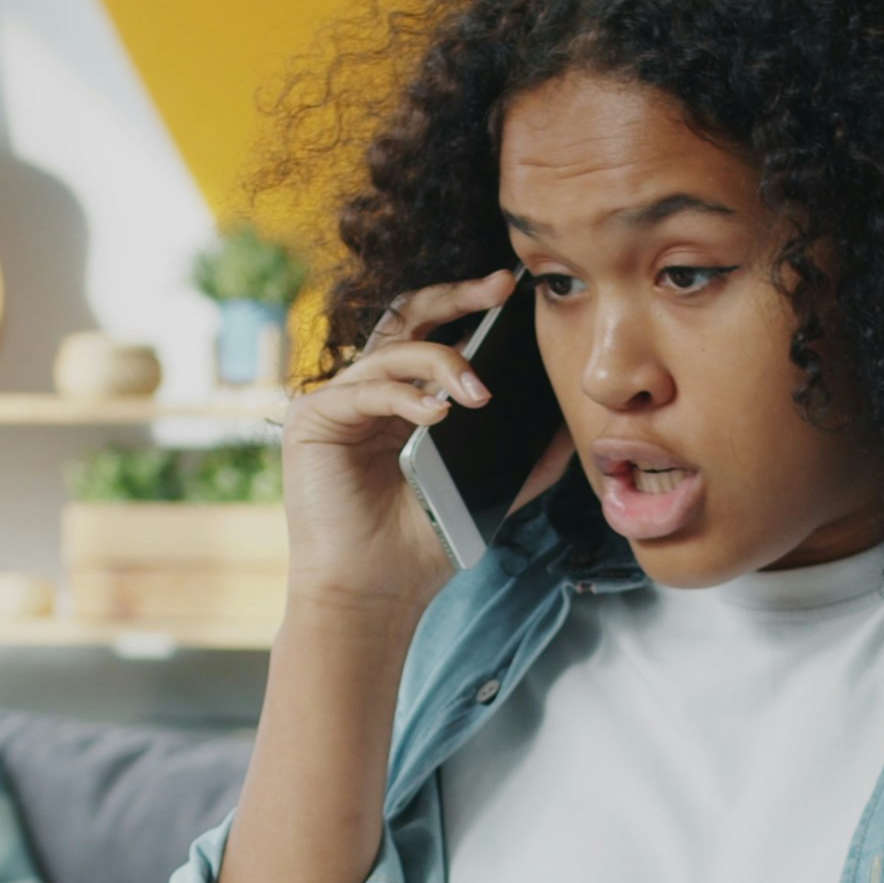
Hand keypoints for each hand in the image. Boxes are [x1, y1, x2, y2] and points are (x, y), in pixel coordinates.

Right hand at [278, 269, 530, 615]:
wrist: (373, 593)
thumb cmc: (420, 546)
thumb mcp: (487, 492)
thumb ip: (525, 460)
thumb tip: (571, 427)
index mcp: (403, 402)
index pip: (435, 335)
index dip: (470, 307)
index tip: (514, 291)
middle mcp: (367, 392)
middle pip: (407, 318)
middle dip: (456, 296)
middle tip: (499, 288)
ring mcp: (338, 402)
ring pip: (392, 352)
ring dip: (442, 364)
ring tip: (480, 394)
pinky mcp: (312, 420)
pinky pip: (365, 389)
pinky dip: (405, 395)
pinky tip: (437, 413)